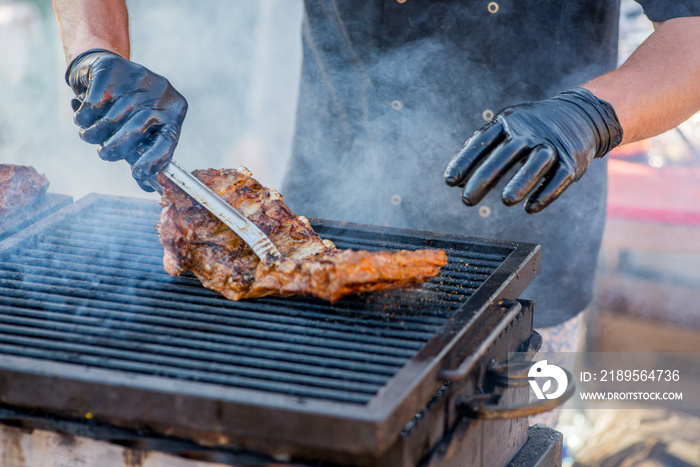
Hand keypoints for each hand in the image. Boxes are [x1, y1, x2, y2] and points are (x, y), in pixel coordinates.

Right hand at [66, 49, 187, 191]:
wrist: (104, 69)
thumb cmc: (127, 112)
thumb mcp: (143, 131)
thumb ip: (145, 157)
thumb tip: (147, 186)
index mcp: (174, 111)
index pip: (167, 141)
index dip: (153, 161)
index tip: (138, 174)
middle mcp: (161, 93)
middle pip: (135, 131)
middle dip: (114, 149)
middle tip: (104, 154)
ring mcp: (138, 78)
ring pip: (110, 119)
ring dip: (93, 134)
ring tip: (89, 135)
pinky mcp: (112, 68)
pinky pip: (93, 104)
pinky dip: (83, 117)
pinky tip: (83, 115)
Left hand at [444, 88, 622, 212]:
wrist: (580, 115)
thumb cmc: (532, 128)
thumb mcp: (507, 126)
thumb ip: (483, 146)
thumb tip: (456, 177)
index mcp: (509, 122)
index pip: (483, 140)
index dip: (465, 160)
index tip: (449, 181)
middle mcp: (530, 132)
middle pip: (506, 154)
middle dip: (485, 177)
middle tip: (466, 200)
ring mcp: (552, 145)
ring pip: (537, 163)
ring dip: (521, 182)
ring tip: (505, 201)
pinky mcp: (573, 160)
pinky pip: (560, 177)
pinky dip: (546, 192)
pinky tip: (531, 208)